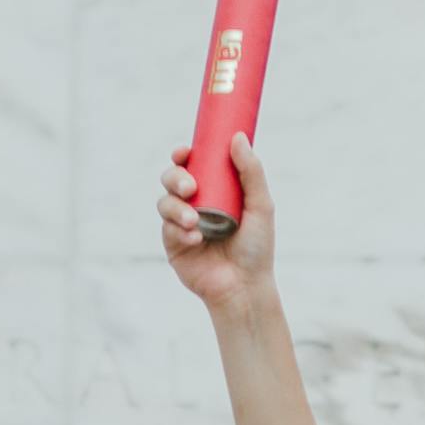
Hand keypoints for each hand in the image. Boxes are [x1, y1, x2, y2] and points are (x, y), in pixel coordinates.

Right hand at [158, 130, 277, 315]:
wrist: (246, 287)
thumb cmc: (256, 248)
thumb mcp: (260, 206)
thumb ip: (251, 172)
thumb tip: (237, 137)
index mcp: (213, 191)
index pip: (192, 165)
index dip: (183, 155)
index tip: (184, 152)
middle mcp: (195, 205)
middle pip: (171, 180)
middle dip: (175, 178)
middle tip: (190, 187)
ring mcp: (182, 225)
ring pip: (164, 202)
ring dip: (176, 207)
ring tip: (194, 221)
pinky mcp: (173, 246)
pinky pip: (166, 229)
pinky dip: (180, 231)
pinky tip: (196, 239)